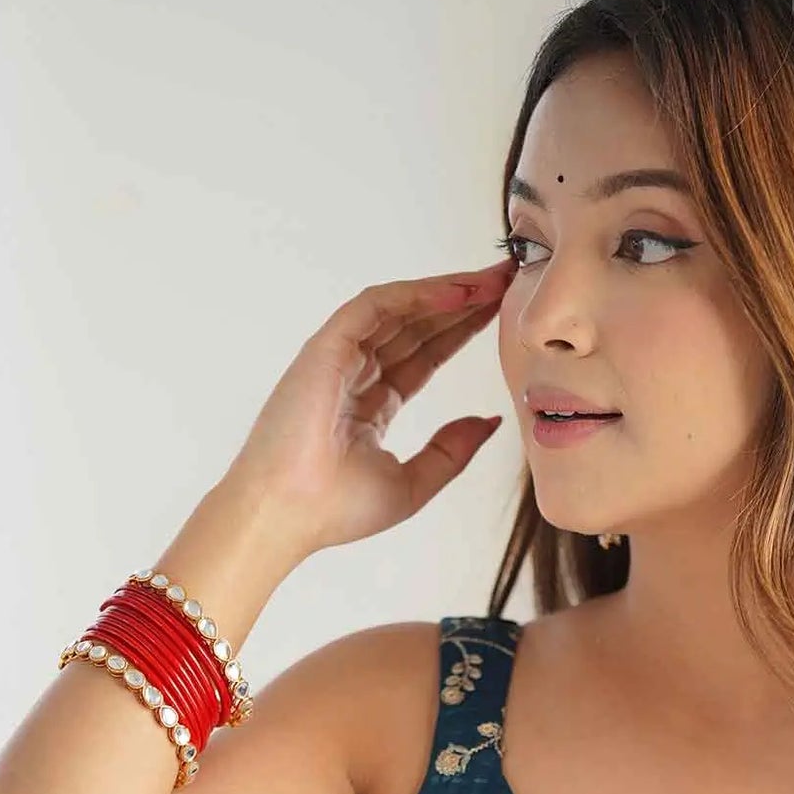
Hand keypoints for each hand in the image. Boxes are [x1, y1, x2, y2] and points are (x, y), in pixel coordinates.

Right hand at [222, 257, 515, 564]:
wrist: (287, 515)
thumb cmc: (335, 509)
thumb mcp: (414, 483)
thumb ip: (452, 451)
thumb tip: (488, 421)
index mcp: (371, 405)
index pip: (425, 356)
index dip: (462, 332)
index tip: (501, 314)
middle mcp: (354, 374)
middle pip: (416, 325)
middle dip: (462, 302)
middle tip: (507, 279)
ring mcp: (338, 358)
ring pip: (399, 309)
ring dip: (447, 291)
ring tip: (492, 278)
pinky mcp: (326, 347)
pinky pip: (375, 307)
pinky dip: (417, 295)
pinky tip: (458, 291)